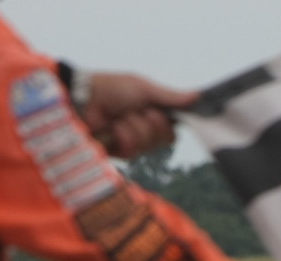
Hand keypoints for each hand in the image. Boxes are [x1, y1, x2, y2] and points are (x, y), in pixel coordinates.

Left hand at [82, 73, 196, 158]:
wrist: (82, 97)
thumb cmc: (111, 88)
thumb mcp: (144, 88)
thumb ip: (170, 97)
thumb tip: (198, 96)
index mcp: (153, 114)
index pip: (173, 129)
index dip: (170, 122)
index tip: (160, 111)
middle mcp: (145, 131)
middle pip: (167, 138)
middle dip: (153, 122)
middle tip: (140, 110)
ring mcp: (133, 143)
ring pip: (150, 145)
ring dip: (135, 127)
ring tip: (120, 117)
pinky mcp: (119, 153)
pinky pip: (134, 151)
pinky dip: (124, 136)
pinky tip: (114, 128)